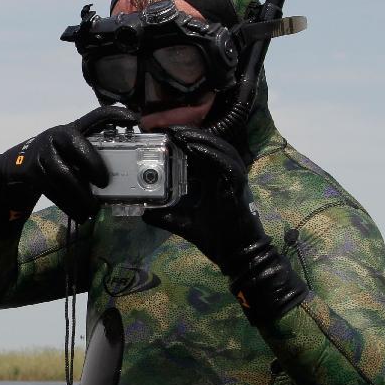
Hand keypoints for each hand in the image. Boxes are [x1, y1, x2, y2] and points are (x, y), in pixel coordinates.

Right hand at [0, 106, 137, 230]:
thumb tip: (122, 175)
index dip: (115, 115)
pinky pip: (53, 190)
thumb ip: (91, 154)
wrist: (15, 167)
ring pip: (63, 174)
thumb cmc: (54, 159)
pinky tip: (80, 215)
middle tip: (105, 184)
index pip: (96, 116)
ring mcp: (41, 153)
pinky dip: (69, 206)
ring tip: (93, 210)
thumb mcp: (71, 151)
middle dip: (92, 165)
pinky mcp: (31, 171)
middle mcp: (56, 136)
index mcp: (72, 129)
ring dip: (80, 195)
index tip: (134, 119)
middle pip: (76, 146)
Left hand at [143, 127, 307, 321]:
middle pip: (214, 144)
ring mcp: (235, 180)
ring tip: (180, 135)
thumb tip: (144, 213)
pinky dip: (212, 155)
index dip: (188, 140)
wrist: (237, 255)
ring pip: (222, 149)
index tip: (167, 135)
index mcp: (216, 180)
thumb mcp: (184, 224)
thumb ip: (165, 217)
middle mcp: (227, 176)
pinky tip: (194, 149)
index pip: (204, 152)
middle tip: (170, 130)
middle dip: (192, 134)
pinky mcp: (239, 188)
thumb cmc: (216, 238)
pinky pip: (227, 166)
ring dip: (202, 139)